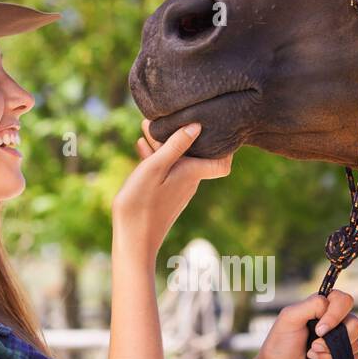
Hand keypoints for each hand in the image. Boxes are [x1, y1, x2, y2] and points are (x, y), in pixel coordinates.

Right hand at [111, 119, 233, 255]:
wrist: (133, 241)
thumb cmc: (142, 203)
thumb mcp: (155, 167)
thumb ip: (176, 145)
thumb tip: (198, 125)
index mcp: (192, 173)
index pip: (223, 162)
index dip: (224, 145)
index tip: (216, 127)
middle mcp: (190, 182)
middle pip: (196, 155)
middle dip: (185, 135)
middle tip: (171, 116)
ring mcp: (177, 190)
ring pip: (178, 161)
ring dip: (165, 144)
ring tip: (147, 125)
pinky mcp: (165, 197)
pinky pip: (166, 171)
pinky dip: (156, 157)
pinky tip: (141, 145)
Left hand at [252, 290, 357, 358]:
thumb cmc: (279, 345)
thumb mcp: (289, 318)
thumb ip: (310, 305)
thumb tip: (329, 304)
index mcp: (322, 307)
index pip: (344, 301)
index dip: (335, 315)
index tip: (318, 330)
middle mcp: (334, 321)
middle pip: (356, 324)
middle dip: (334, 341)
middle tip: (313, 346)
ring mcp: (339, 340)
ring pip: (355, 344)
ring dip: (331, 354)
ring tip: (311, 356)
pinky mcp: (341, 358)